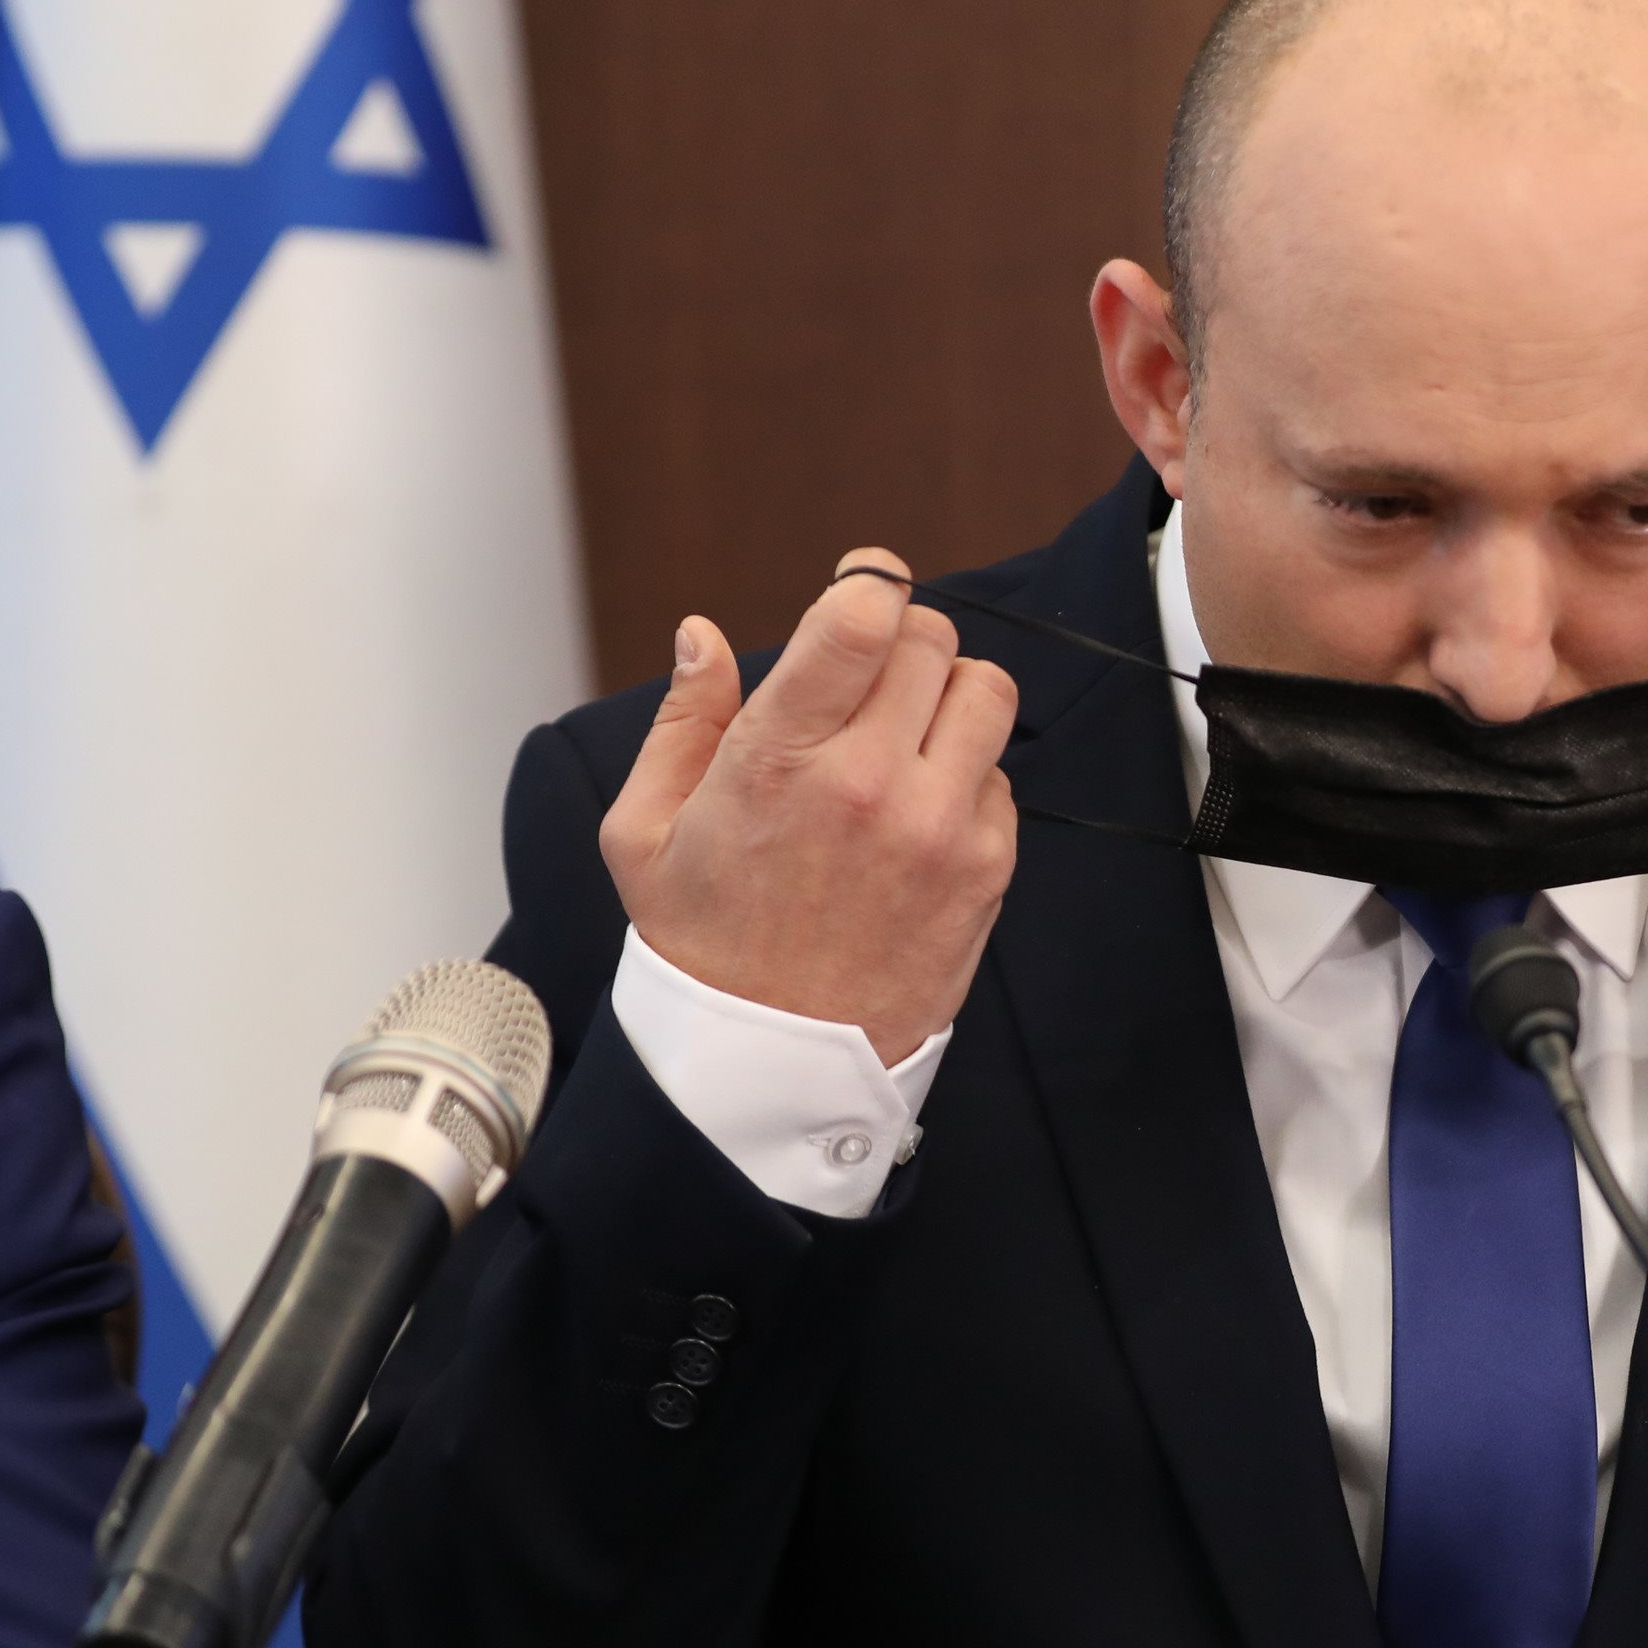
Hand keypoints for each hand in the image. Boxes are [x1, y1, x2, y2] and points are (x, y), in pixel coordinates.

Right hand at [600, 549, 1019, 1058]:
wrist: (773, 1063)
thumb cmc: (703, 944)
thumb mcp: (646, 834)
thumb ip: (682, 720)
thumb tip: (703, 634)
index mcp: (780, 758)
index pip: (862, 619)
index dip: (870, 583)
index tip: (863, 589)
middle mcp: (868, 783)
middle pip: (931, 640)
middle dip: (901, 642)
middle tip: (871, 676)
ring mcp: (939, 826)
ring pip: (987, 691)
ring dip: (949, 695)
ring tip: (904, 734)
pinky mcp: (987, 867)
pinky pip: (1001, 775)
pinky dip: (967, 775)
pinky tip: (917, 814)